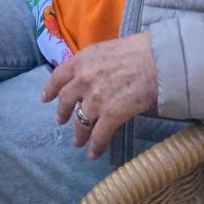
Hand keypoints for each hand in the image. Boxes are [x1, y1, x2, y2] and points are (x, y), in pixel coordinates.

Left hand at [42, 33, 157, 159]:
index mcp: (82, 60)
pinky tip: (94, 154)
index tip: (45, 98)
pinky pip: (99, 135)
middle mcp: (84, 79)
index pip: (59, 76)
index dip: (51, 89)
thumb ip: (95, 63)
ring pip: (81, 121)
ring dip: (79, 134)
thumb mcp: (107, 49)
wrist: (157, 60)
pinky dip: (96, 146)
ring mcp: (96, 98)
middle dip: (63, 113)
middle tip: (62, 121)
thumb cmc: (137, 50)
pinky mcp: (111, 114)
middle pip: (66, 101)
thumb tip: (95, 75)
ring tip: (78, 142)